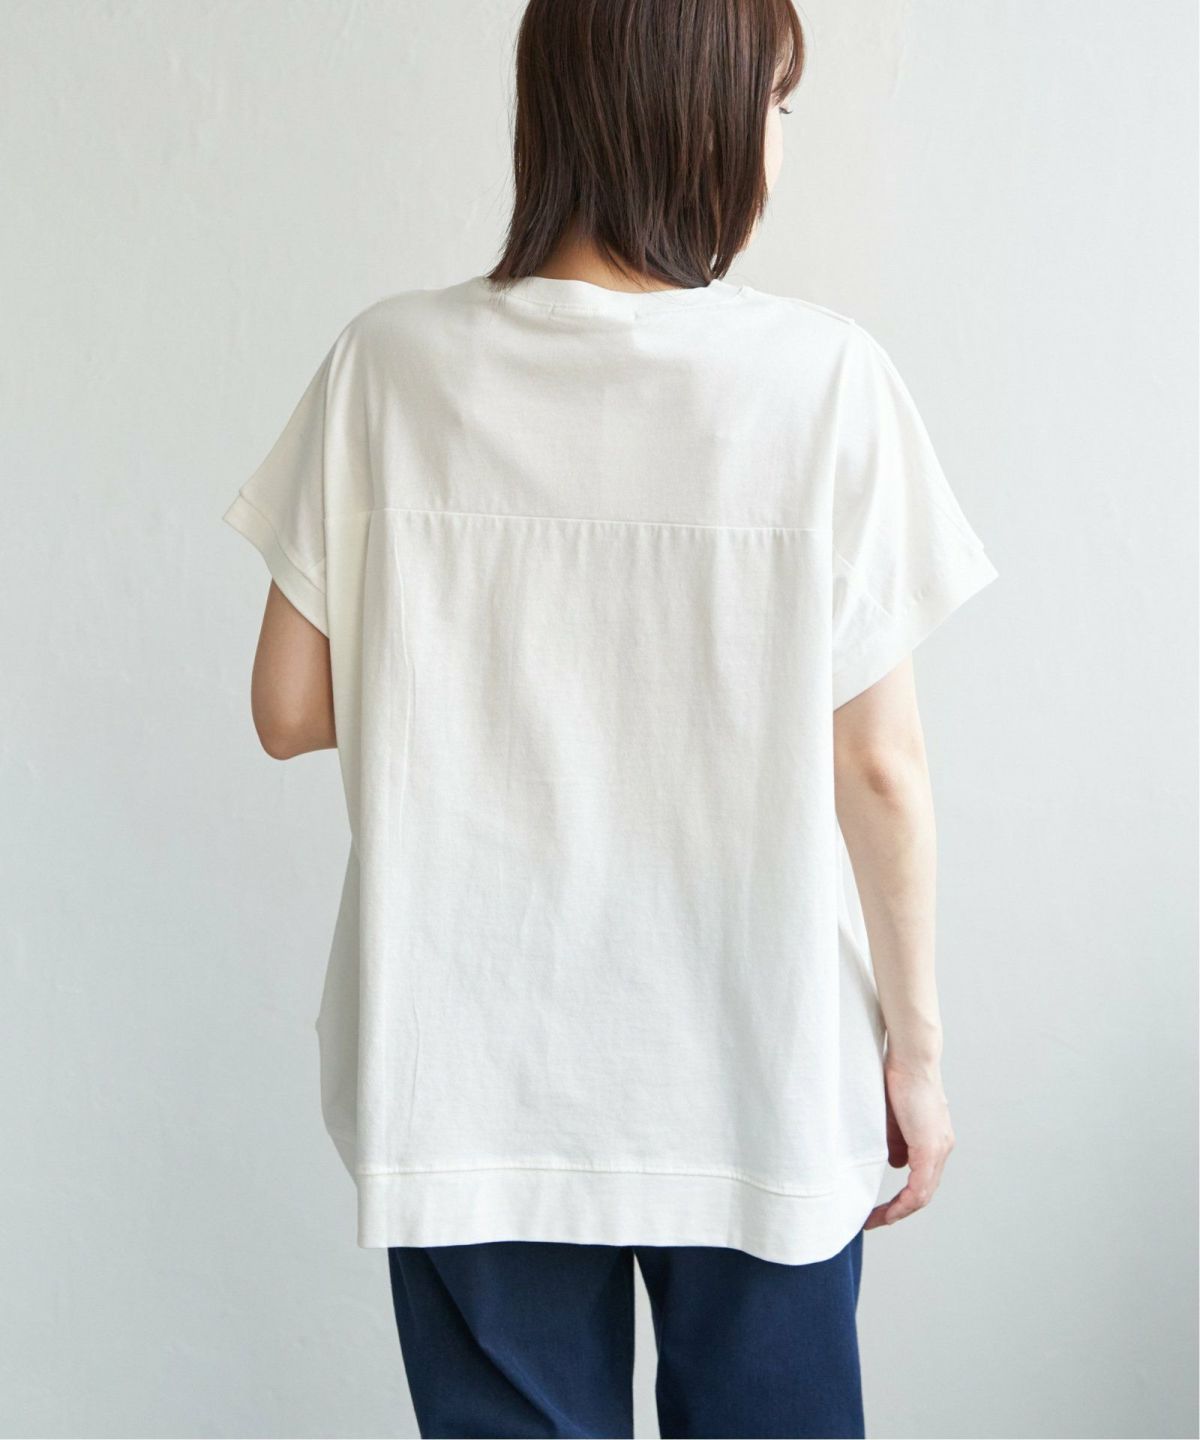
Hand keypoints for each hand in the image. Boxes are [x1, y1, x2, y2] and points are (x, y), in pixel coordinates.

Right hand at [863, 1061, 954, 1228]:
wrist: (910, 1059)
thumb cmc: (898, 1079)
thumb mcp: (894, 1118)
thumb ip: (896, 1142)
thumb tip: (896, 1163)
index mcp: (933, 1141)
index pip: (921, 1180)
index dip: (901, 1199)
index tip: (879, 1208)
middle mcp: (942, 1148)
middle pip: (923, 1193)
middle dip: (897, 1210)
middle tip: (874, 1220)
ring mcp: (939, 1149)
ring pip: (922, 1195)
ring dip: (898, 1210)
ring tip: (875, 1219)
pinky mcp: (930, 1148)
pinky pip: (919, 1188)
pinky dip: (903, 1203)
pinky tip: (888, 1211)